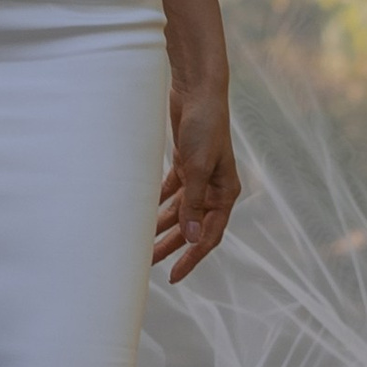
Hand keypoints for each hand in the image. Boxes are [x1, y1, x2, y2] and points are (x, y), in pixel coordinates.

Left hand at [155, 70, 238, 282]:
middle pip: (192, 227)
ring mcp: (199, 177)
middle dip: (171, 246)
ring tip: (141, 243)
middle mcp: (214, 189)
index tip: (174, 276)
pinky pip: (171, 192)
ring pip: (179, 211)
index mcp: (225, 194)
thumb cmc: (204, 127)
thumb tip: (192, 238)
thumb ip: (193, 204)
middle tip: (148, 263)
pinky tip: (143, 214)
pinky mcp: (185, 164)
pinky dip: (159, 203)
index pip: (209, 236)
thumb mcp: (196, 168)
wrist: (198, 91)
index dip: (191, 258)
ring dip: (161, 226)